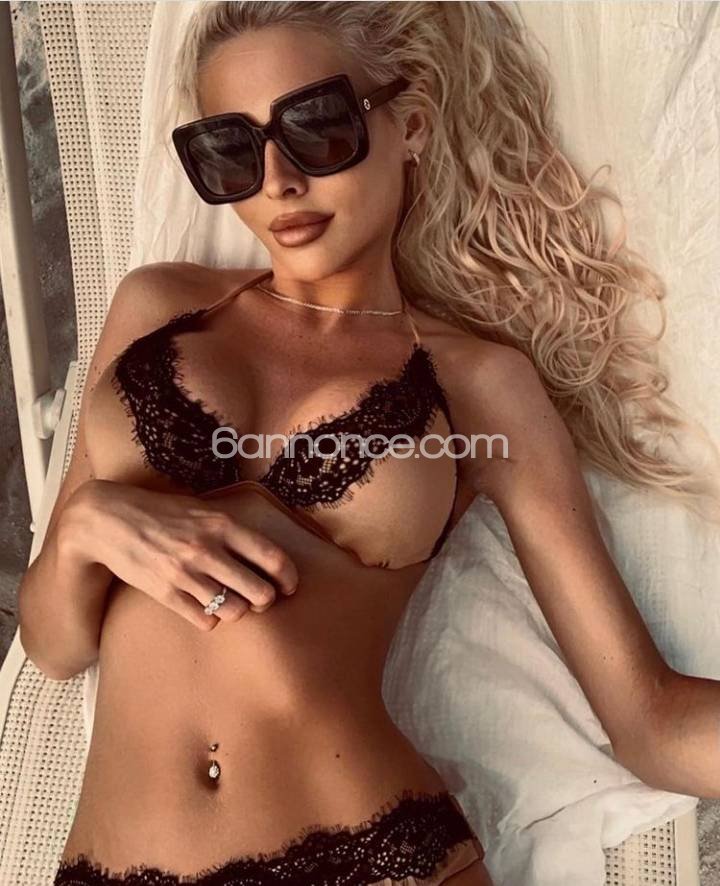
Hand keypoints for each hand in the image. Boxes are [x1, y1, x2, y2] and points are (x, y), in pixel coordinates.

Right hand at [64, 479, 299, 630]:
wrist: (109, 520)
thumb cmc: (161, 512)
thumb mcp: (201, 508)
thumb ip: (231, 529)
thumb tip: (266, 553)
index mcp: (222, 524)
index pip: (273, 558)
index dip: (289, 578)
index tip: (289, 586)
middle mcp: (207, 549)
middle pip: (260, 592)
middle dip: (266, 600)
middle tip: (260, 598)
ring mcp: (186, 573)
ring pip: (234, 611)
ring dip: (238, 611)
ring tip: (231, 602)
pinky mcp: (166, 593)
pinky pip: (205, 620)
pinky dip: (211, 619)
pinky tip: (205, 607)